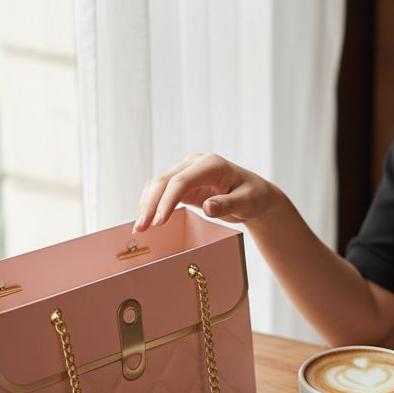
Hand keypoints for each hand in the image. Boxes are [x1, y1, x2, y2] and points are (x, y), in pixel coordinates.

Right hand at [134, 152, 278, 231]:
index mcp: (211, 164)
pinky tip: (145, 221)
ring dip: (146, 205)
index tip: (159, 221)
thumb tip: (208, 207)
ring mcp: (186, 171)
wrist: (255, 194)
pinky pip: (161, 192)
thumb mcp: (246, 202)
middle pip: (164, 181)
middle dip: (150, 204)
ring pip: (158, 185)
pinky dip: (151, 205)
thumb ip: (227, 204)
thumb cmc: (253, 196)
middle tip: (141, 228)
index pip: (182, 181)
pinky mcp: (182, 183)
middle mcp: (195, 163)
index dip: (167, 200)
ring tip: (139, 228)